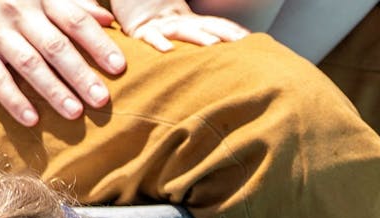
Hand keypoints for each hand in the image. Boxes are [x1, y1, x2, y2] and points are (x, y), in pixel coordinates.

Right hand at [0, 0, 125, 125]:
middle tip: (102, 100)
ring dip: (53, 89)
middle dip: (81, 74)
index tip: (118, 68)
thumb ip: (72, 3)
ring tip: (75, 113)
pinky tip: (31, 119)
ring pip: (29, 64)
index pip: (75, 21)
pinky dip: (14, 99)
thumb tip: (106, 19)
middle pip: (56, 46)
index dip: (98, 44)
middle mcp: (19, 12)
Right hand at [111, 0, 246, 51]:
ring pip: (183, 30)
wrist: (128, 1)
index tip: (251, 41)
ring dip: (199, 38)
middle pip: (206, 26)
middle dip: (224, 34)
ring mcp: (160, 25)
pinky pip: (149, 36)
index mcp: (189, 20)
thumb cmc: (150, 14)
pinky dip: (158, 43)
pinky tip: (168, 51)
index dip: (233, 30)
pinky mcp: (139, 30)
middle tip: (241, 44)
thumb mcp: (177, 23)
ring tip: (212, 46)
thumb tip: (211, 48)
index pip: (217, 24)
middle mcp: (178, 21)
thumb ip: (193, 31)